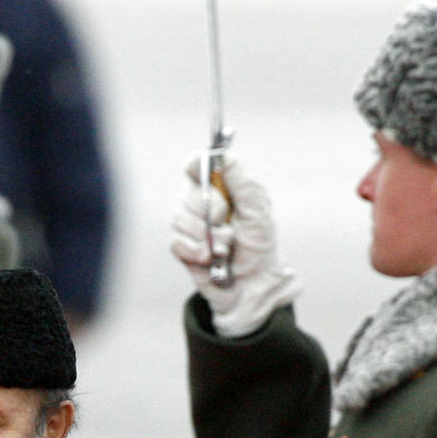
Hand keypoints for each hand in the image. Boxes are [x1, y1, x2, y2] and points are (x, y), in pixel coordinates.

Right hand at [171, 156, 299, 336]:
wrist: (254, 283)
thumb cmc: (259, 245)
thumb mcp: (258, 209)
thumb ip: (242, 181)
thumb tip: (224, 154)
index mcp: (220, 187)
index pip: (196, 164)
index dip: (199, 168)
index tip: (212, 181)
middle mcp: (200, 202)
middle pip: (186, 192)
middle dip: (211, 212)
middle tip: (229, 224)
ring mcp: (189, 225)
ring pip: (180, 218)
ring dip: (208, 237)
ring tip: (225, 248)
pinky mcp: (182, 247)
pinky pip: (177, 241)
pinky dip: (196, 251)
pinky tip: (210, 259)